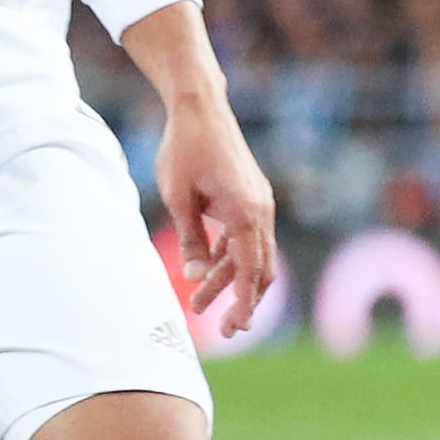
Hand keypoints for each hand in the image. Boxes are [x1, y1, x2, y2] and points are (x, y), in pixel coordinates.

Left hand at [154, 95, 278, 335]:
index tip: (237, 327)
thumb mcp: (178, 198)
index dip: (244, 302)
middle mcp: (260, 211)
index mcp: (246, 212)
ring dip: (229, 280)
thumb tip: (193, 277)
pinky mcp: (250, 198)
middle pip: (260, 268)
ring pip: (252, 254)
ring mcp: (258, 204)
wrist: (201, 109)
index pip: (250, 269)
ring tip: (199, 303)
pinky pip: (245, 237)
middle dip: (243, 300)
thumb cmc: (186, 150)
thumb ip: (190, 239)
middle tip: (227, 330)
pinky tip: (204, 271)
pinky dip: (228, 257)